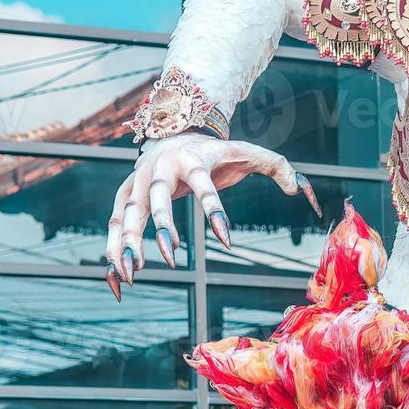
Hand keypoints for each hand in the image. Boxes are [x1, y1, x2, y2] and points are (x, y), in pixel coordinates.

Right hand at [105, 133, 320, 299]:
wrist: (175, 132)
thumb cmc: (215, 151)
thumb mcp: (247, 152)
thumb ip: (275, 166)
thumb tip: (296, 189)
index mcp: (192, 158)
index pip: (204, 186)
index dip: (215, 211)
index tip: (228, 240)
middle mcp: (160, 168)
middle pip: (157, 196)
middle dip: (162, 226)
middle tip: (172, 257)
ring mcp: (137, 181)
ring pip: (126, 212)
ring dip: (126, 241)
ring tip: (132, 273)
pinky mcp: (123, 194)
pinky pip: (113, 223)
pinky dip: (112, 247)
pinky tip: (117, 275)